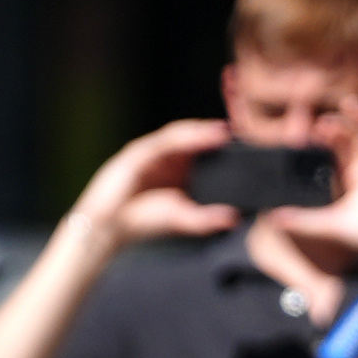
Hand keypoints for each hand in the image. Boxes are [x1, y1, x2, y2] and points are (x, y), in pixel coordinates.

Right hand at [70, 116, 237, 248]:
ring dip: (206, 131)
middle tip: (247, 127)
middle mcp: (167, 156)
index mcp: (178, 169)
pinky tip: (210, 135)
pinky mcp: (139, 152)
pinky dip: (190, 137)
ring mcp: (152, 151)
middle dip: (219, 130)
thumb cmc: (139, 223)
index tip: (251, 143)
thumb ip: (205, 220)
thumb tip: (234, 219)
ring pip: (184, 134)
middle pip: (197, 136)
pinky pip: (168, 141)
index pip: (204, 149)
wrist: (106, 230)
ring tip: (229, 131)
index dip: (224, 144)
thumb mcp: (180, 219)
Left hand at [269, 93, 357, 282]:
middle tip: (324, 121)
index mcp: (353, 173)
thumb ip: (303, 220)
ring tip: (351, 105)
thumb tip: (272, 218)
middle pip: (357, 135)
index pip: (340, 147)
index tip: (314, 130)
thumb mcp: (330, 224)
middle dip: (342, 125)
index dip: (329, 136)